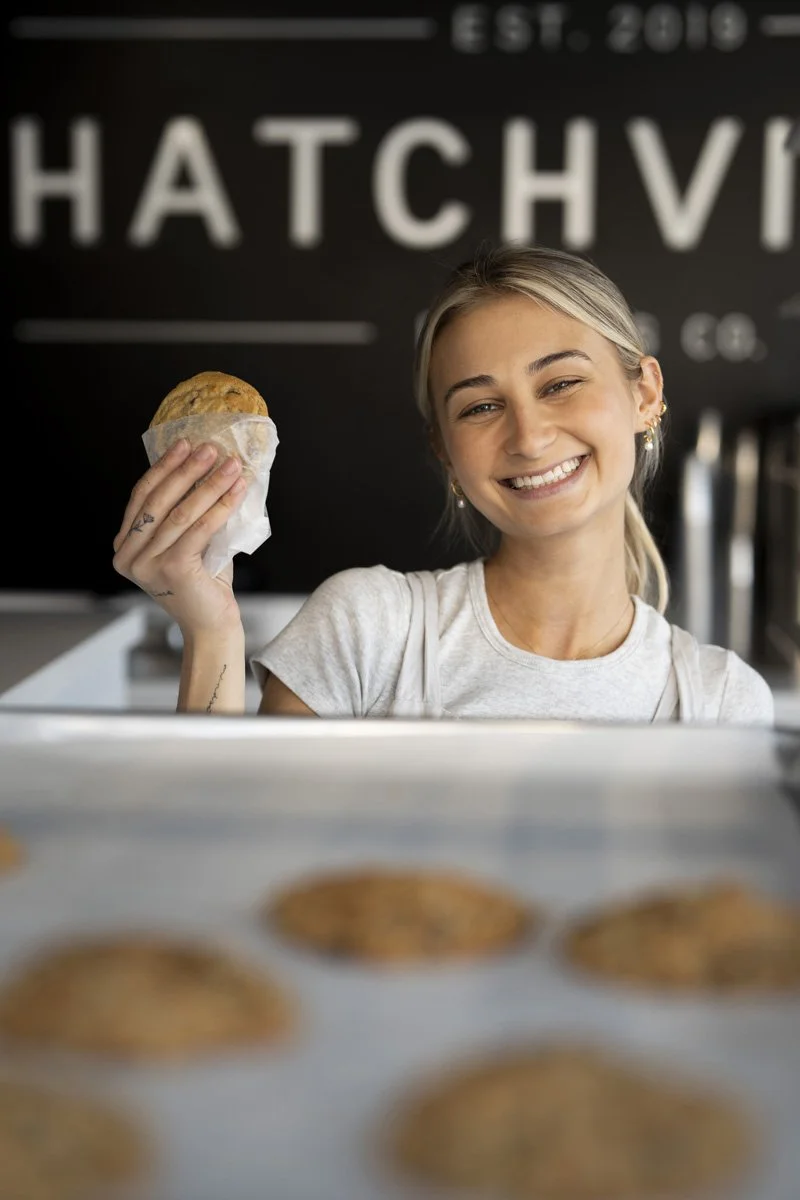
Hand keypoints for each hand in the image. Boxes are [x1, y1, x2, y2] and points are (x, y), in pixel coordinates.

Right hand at [112, 439, 246, 634]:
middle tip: (209, 447)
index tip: (183, 445)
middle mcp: (128, 557)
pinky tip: (237, 490)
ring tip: (230, 465)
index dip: (163, 468)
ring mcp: (146, 565)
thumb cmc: (203, 583)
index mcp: (124, 547)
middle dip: (186, 470)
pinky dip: (220, 506)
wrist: (212, 625)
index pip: (142, 497)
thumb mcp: (187, 542)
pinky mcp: (171, 570)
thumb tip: (206, 468)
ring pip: (180, 513)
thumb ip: (184, 514)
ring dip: (209, 484)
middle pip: (158, 500)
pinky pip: (199, 529)